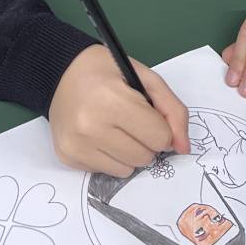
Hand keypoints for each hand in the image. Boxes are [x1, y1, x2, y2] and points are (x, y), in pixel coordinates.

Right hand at [49, 44, 189, 175]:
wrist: (61, 73)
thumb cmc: (107, 72)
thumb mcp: (146, 78)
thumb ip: (172, 110)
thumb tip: (184, 148)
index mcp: (112, 100)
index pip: (159, 137)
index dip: (161, 127)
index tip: (150, 115)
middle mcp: (91, 126)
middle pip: (144, 157)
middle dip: (146, 141)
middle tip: (131, 120)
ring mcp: (77, 145)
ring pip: (127, 170)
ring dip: (130, 152)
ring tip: (116, 128)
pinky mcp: (68, 158)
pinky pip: (107, 172)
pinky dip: (111, 157)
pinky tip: (100, 136)